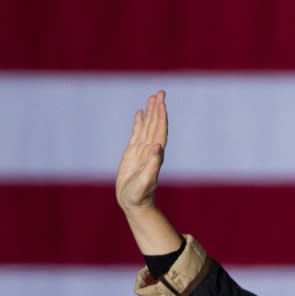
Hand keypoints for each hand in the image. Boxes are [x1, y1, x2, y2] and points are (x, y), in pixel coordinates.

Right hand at [116, 90, 167, 210]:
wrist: (134, 203)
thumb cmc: (139, 195)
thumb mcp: (145, 181)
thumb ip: (152, 165)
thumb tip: (157, 147)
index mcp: (155, 155)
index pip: (160, 132)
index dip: (161, 118)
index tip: (162, 103)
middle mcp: (150, 150)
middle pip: (156, 125)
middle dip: (158, 109)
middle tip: (160, 92)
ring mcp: (142, 150)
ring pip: (147, 126)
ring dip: (151, 112)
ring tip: (153, 97)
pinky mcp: (132, 153)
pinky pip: (137, 133)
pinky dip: (139, 122)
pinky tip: (140, 113)